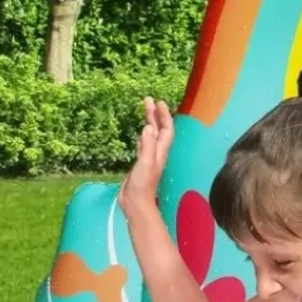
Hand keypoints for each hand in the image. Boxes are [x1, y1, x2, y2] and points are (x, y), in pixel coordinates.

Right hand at [123, 98, 173, 213]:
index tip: (158, 102)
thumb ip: (147, 145)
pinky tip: (141, 132)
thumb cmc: (142, 184)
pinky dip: (143, 134)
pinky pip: (143, 143)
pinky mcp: (140, 162)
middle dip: (155, 114)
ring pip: (151, 134)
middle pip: (159, 129)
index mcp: (160, 151)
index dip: (164, 115)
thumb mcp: (145, 162)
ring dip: (150, 121)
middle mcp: (156, 152)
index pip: (166, 129)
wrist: (135, 202)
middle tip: (148, 100)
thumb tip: (149, 126)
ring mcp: (149, 157)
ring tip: (145, 109)